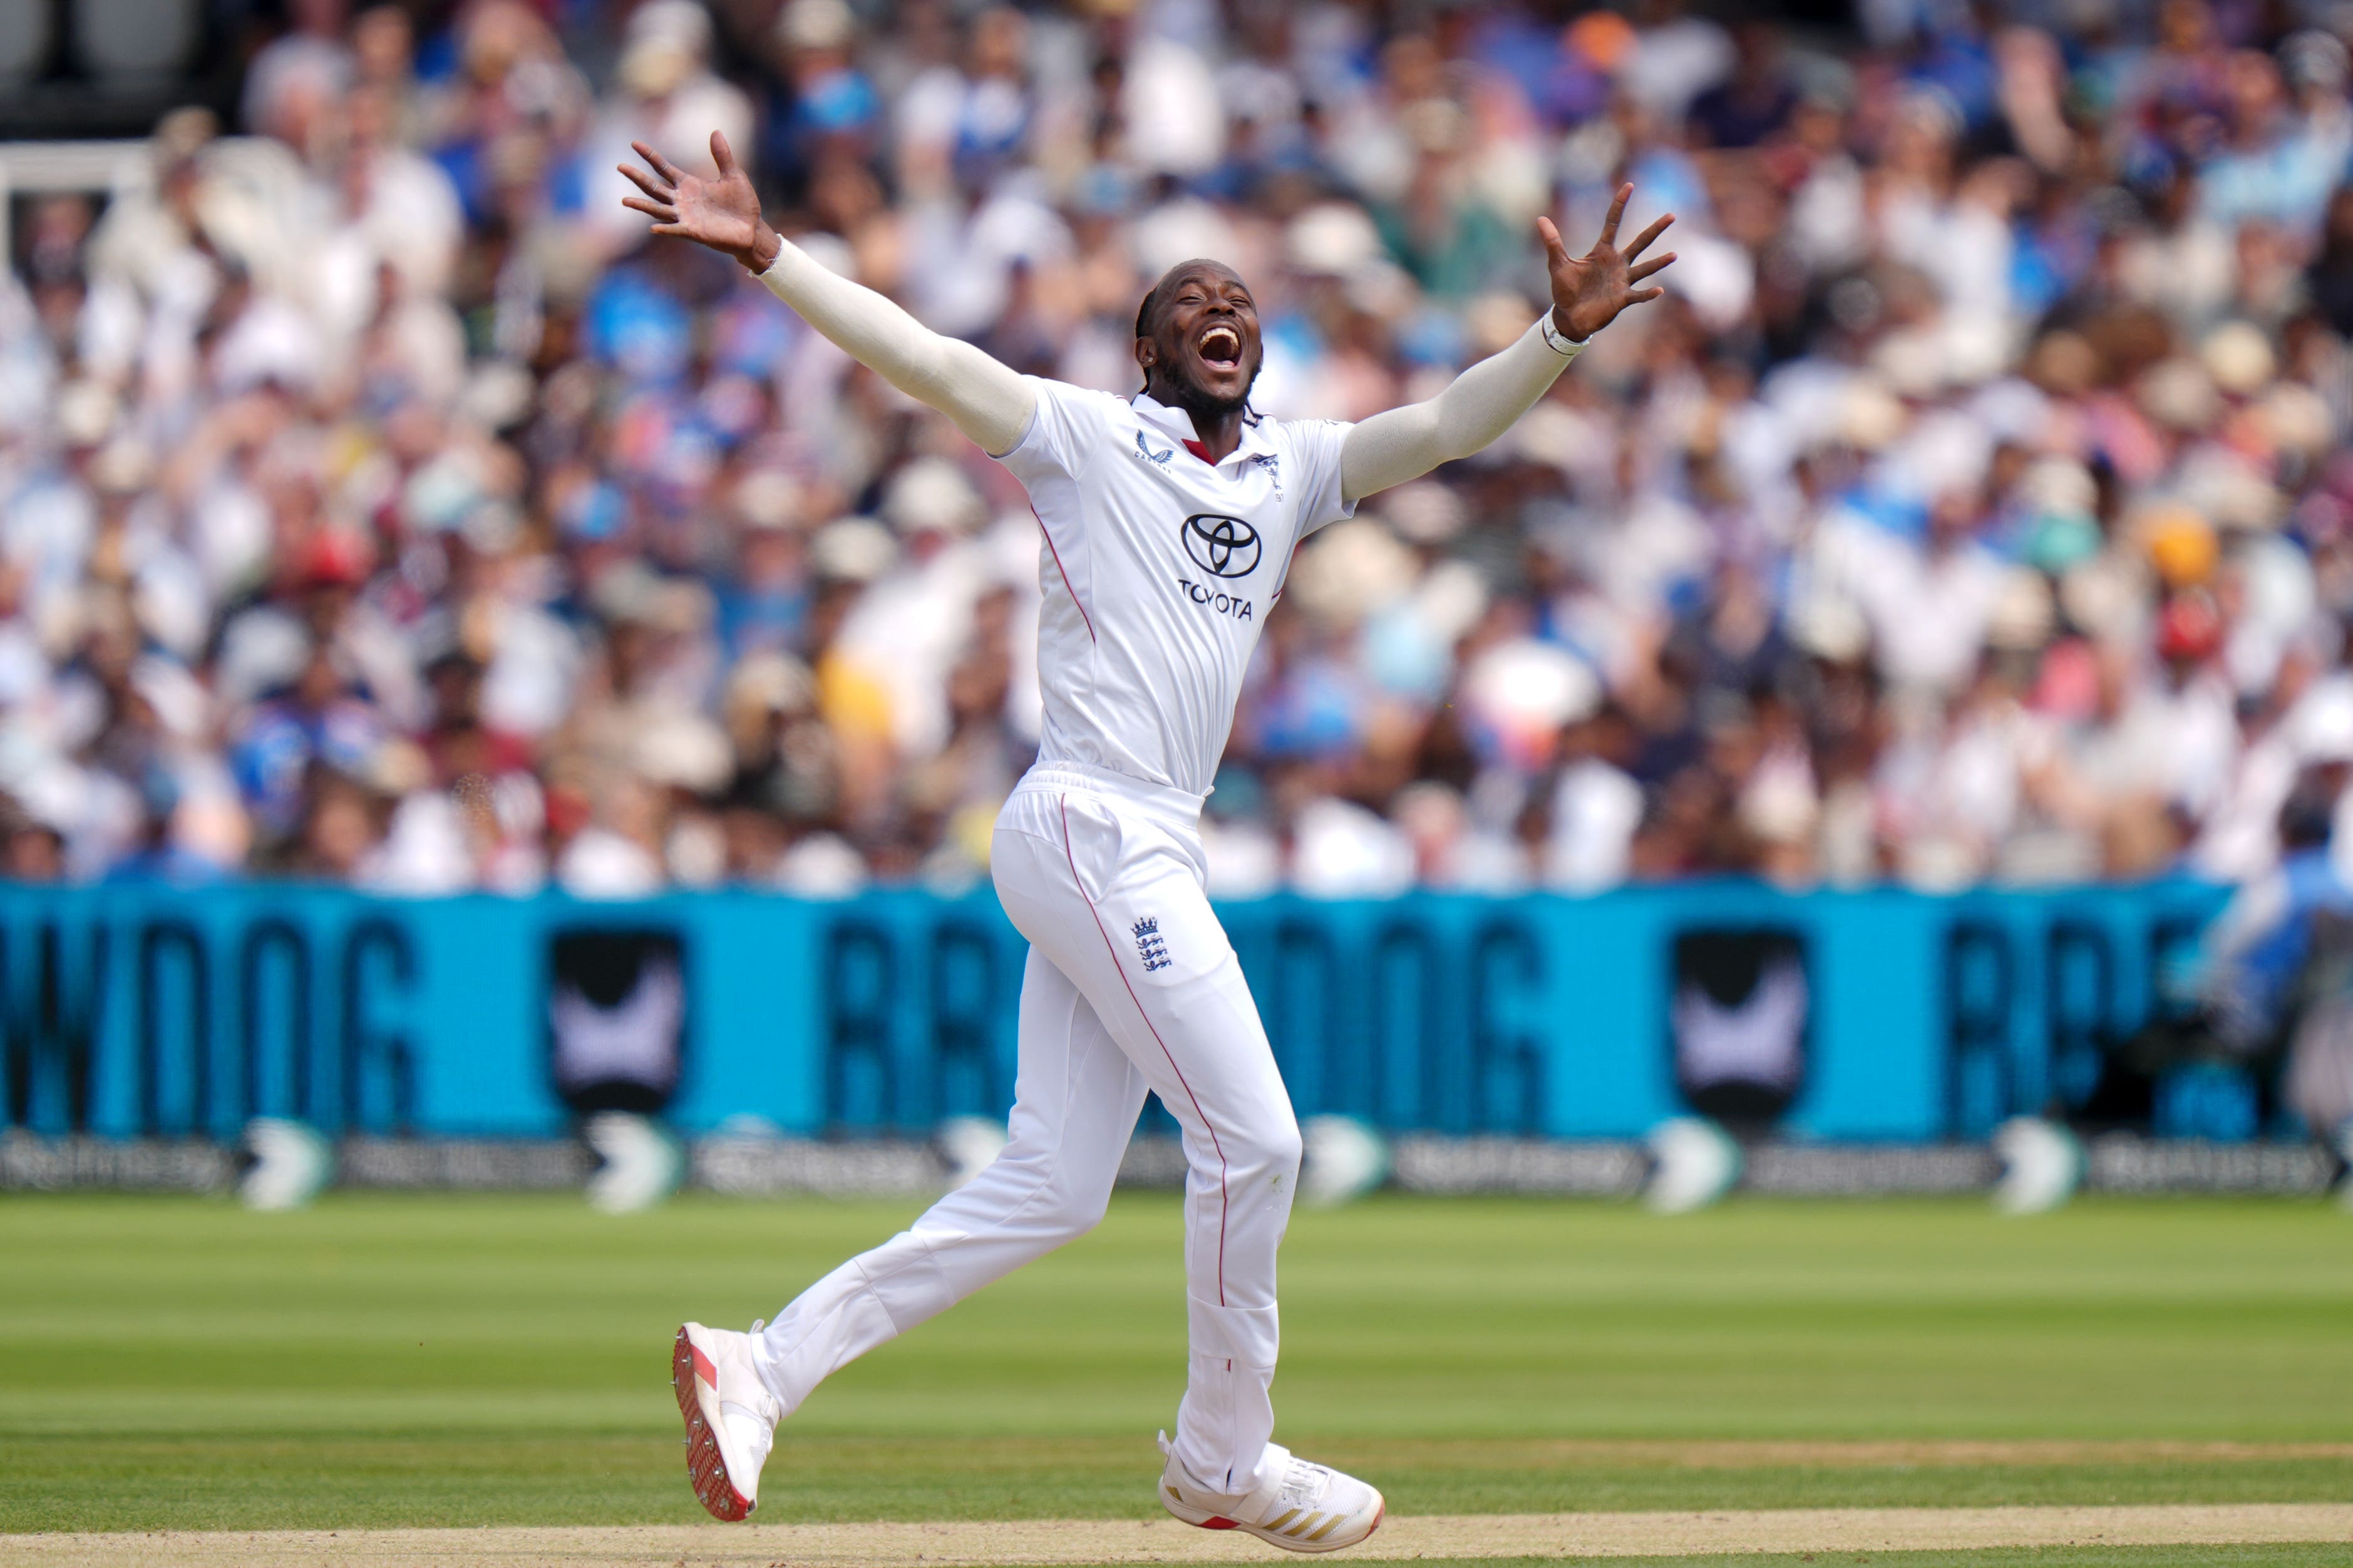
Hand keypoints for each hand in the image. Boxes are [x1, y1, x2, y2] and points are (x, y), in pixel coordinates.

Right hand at [619, 131, 779, 272]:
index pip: (663, 167)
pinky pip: (676, 230)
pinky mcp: (694, 232)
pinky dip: (665, 229)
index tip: (633, 143)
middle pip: (654, 187)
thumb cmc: (742, 204)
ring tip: (624, 200)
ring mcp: (686, 216)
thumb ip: (722, 155)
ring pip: (658, 209)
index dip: (649, 155)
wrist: (752, 230)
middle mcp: (682, 200)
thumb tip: (715, 131)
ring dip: (642, 205)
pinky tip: (653, 228)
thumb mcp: (733, 175)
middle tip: (619, 166)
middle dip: (637, 177)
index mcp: (689, 184)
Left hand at [1540, 183, 1674, 341]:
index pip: (1612, 223)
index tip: (1629, 185)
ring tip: (1674, 255)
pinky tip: (1659, 290)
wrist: (1569, 316)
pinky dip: (1648, 294)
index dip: (1620, 204)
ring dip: (1659, 262)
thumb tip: (1540, 219)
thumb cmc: (1565, 290)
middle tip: (1672, 215)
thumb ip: (1552, 242)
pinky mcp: (1622, 299)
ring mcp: (1622, 281)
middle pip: (1639, 242)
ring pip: (1645, 268)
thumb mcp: (1558, 264)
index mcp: (1602, 252)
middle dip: (1655, 230)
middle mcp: (1617, 263)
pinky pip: (1638, 295)